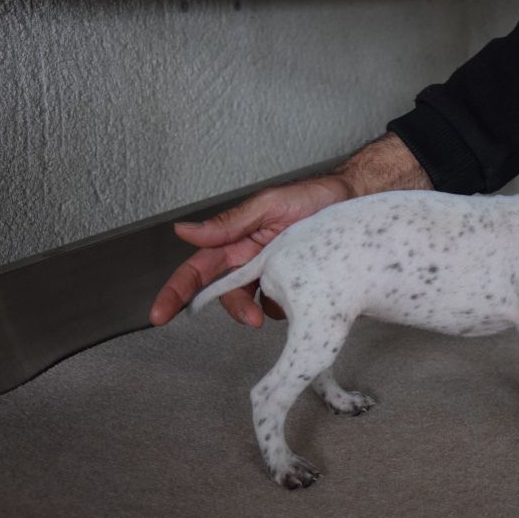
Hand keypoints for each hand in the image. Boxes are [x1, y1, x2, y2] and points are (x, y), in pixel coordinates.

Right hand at [149, 133, 431, 326]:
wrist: (358, 201)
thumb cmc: (314, 198)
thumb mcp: (270, 205)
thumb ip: (230, 222)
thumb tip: (184, 230)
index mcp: (237, 241)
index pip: (198, 270)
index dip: (176, 292)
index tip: (159, 315)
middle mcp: (252, 261)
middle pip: (226, 295)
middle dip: (235, 310)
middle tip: (252, 319)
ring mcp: (276, 275)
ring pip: (256, 304)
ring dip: (265, 309)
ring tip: (289, 298)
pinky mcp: (300, 286)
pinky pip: (286, 306)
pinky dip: (291, 306)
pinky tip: (308, 294)